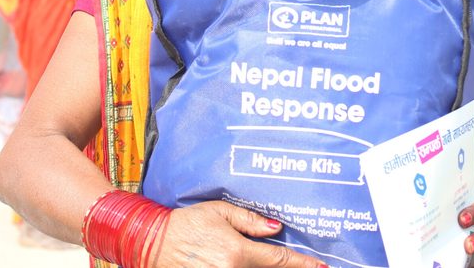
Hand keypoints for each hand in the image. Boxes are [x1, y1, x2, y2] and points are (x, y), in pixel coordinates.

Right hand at [154, 201, 324, 267]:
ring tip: (281, 263)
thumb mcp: (220, 212)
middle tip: (309, 265)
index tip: (322, 267)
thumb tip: (276, 228)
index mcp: (236, 252)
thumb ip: (250, 221)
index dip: (303, 264)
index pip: (279, 260)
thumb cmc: (186, 223)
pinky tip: (256, 266)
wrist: (151, 242)